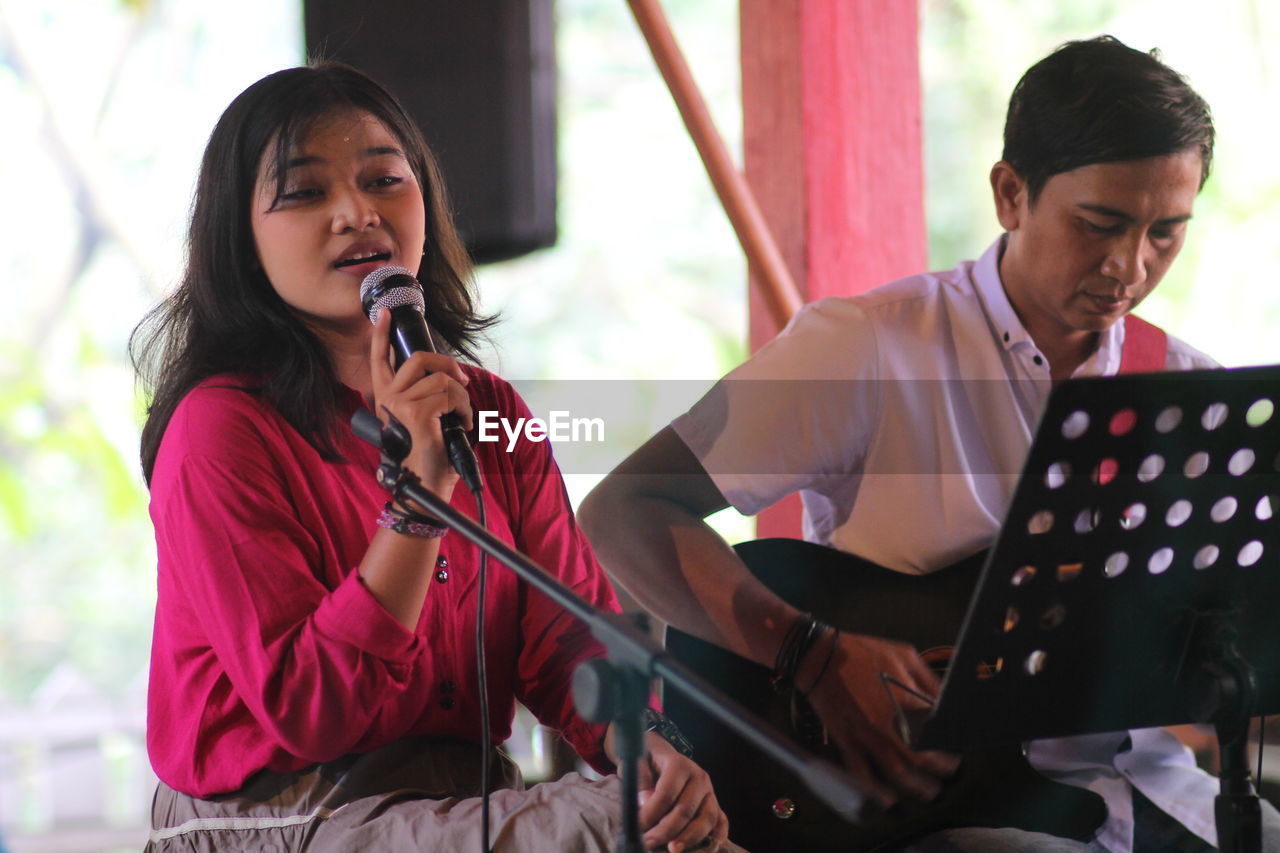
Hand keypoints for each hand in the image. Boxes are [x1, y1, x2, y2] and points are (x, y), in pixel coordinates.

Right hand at [369, 308, 471, 498]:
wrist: (424, 487)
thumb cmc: (427, 456)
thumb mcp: (421, 420)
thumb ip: (423, 396)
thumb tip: (444, 375)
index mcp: (385, 398)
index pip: (379, 359)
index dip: (380, 334)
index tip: (384, 314)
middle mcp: (387, 399)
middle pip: (418, 358)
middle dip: (447, 364)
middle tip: (462, 381)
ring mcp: (400, 405)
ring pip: (442, 380)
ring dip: (462, 397)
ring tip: (462, 417)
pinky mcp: (417, 413)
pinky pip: (451, 395)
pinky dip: (465, 409)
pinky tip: (462, 424)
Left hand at [634, 733, 728, 852]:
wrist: (660, 755)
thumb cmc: (647, 761)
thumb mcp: (637, 763)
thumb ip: (640, 782)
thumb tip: (646, 802)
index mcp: (679, 764)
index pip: (666, 794)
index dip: (651, 814)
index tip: (637, 827)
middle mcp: (699, 778)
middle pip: (686, 810)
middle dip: (666, 831)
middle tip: (648, 843)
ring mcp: (710, 792)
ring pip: (706, 819)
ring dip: (689, 839)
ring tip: (672, 849)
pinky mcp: (714, 804)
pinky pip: (721, 822)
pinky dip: (715, 838)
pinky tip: (703, 850)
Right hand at [798, 630, 959, 809]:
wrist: (819, 655)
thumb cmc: (861, 652)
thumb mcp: (903, 654)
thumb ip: (928, 680)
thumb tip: (945, 701)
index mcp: (903, 698)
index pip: (936, 730)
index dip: (949, 743)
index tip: (955, 748)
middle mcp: (886, 721)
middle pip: (920, 758)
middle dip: (939, 770)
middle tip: (949, 773)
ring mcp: (865, 734)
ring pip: (896, 772)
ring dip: (916, 787)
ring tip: (929, 792)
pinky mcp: (846, 740)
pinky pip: (861, 772)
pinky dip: (875, 791)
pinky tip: (888, 800)